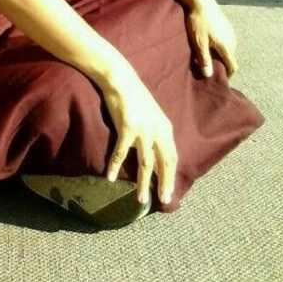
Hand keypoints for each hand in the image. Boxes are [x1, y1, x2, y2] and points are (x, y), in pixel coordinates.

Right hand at [101, 66, 176, 206]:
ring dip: (143, 183)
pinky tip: (110, 178)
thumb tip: (156, 152)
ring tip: (141, 199)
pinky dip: (115, 166)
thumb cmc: (134, 97)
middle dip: (164, 184)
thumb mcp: (152, 114)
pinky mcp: (127, 128)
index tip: (169, 192)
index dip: (171, 176)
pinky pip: (121, 153)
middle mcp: (157, 131)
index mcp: (165, 128)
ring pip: (146, 164)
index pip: (172, 157)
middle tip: (163, 201)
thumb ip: (156, 132)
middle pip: (164, 163)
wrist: (121, 80)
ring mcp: (143, 131)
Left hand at [186, 0, 237, 77]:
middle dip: (222, 64)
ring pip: (228, 49)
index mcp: (226, 46)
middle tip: (209, 67)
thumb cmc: (198, 22)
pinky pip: (226, 41)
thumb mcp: (198, 42)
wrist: (201, 1)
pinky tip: (209, 43)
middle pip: (230, 58)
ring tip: (207, 56)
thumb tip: (209, 75)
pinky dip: (220, 46)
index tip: (219, 79)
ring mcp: (231, 32)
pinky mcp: (227, 26)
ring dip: (221, 54)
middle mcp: (232, 40)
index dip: (227, 74)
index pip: (232, 66)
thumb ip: (204, 59)